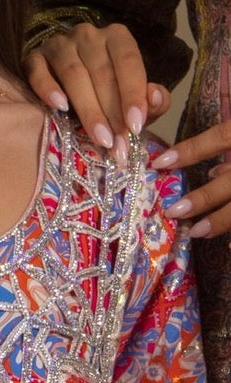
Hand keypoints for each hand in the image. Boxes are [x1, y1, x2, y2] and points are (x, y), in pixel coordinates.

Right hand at [25, 23, 169, 158]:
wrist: (64, 85)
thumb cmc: (105, 94)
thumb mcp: (132, 97)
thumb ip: (150, 100)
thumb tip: (156, 99)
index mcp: (116, 37)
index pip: (128, 60)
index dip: (133, 93)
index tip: (136, 127)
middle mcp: (88, 35)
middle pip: (101, 72)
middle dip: (111, 112)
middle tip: (117, 146)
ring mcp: (59, 45)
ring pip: (73, 74)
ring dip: (88, 109)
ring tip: (99, 139)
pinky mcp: (34, 59)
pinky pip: (38, 71)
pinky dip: (48, 88)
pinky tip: (59, 108)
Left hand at [154, 123, 230, 238]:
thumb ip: (229, 148)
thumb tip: (211, 174)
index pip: (220, 137)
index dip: (191, 150)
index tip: (159, 163)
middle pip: (230, 180)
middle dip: (203, 198)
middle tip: (173, 211)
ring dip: (220, 220)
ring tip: (196, 232)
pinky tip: (227, 246)